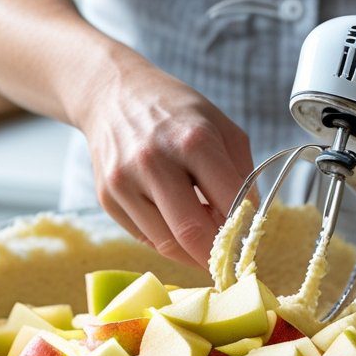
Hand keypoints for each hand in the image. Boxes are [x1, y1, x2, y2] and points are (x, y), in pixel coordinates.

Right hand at [77, 56, 253, 266]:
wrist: (111, 95)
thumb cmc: (174, 112)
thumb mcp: (221, 126)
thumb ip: (241, 174)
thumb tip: (248, 222)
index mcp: (192, 140)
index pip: (227, 205)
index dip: (243, 232)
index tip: (249, 242)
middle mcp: (154, 161)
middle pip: (192, 233)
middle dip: (217, 256)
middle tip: (228, 260)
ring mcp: (125, 182)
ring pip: (167, 243)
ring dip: (193, 252)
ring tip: (204, 237)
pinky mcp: (107, 198)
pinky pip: (146, 237)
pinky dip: (168, 239)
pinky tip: (177, 223)